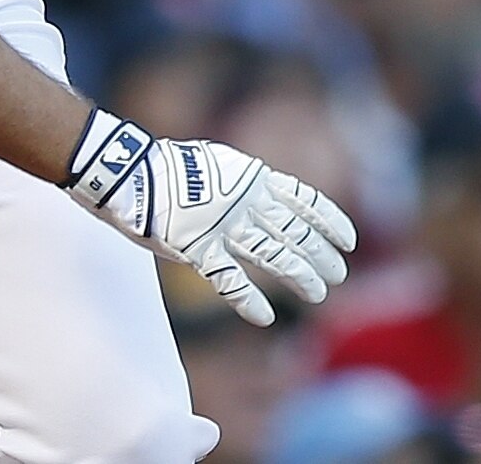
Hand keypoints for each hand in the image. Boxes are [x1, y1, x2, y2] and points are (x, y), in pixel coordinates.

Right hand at [65, 109, 356, 325]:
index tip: (350, 240)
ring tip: (319, 294)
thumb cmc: (170, 168)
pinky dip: (246, 299)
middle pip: (294, 231)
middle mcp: (244, 201)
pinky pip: (227, 278)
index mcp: (253, 178)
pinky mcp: (196, 247)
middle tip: (338, 274)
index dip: (330, 219)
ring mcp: (222, 224)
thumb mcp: (218, 164)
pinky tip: (265, 316)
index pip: (305, 198)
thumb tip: (266, 195)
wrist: (130, 170)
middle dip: (320, 253)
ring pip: (271, 254)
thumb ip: (244, 184)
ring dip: (297, 275)